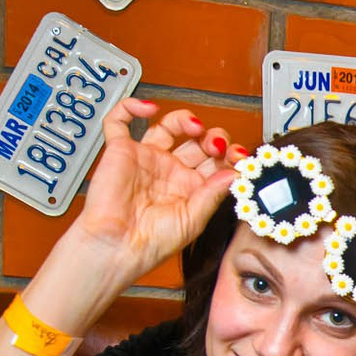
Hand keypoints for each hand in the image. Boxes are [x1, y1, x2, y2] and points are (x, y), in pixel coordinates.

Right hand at [69, 100, 240, 278]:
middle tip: (216, 144)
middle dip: (212, 138)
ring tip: (194, 127)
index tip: (239, 157)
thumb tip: (233, 172)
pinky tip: (149, 109)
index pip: (216, 162)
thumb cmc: (150, 244)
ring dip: (185, 119)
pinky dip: (131, 107)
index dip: (229, 156)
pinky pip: (119, 121)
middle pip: (197, 141)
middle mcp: (170, 170)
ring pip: (168, 126)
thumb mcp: (192, 220)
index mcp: (190, 188)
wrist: (117, 248)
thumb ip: (212, 194)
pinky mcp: (120, 151)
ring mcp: (146, 158)